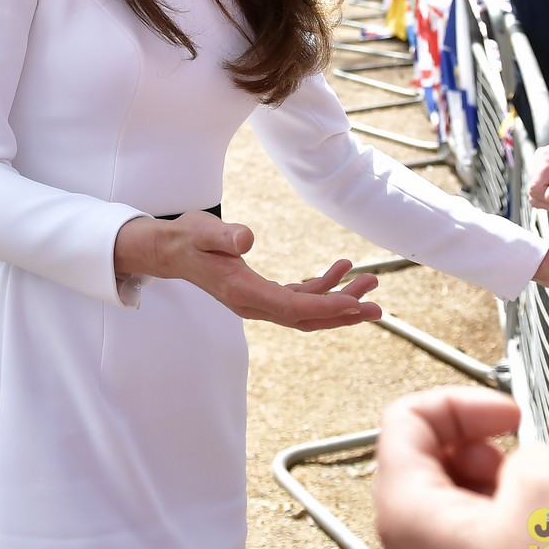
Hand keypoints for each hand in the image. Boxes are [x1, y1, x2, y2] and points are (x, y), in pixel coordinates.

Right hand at [115, 212, 381, 329]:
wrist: (170, 249)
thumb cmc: (187, 237)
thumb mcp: (202, 230)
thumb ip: (224, 235)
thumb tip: (247, 240)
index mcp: (243, 293)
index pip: (294, 309)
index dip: (328, 308)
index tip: (359, 305)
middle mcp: (253, 304)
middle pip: (307, 318)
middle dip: (344, 312)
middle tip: (378, 305)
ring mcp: (258, 301)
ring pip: (306, 310)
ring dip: (339, 299)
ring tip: (369, 280)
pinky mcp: (260, 292)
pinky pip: (298, 298)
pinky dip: (322, 288)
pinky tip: (341, 270)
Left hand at [373, 387, 548, 548]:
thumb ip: (535, 450)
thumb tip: (531, 460)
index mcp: (407, 506)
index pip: (407, 417)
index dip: (461, 402)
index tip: (504, 414)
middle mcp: (409, 542)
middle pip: (437, 460)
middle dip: (492, 456)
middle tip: (528, 474)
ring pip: (470, 504)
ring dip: (515, 501)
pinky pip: (489, 545)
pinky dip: (522, 539)